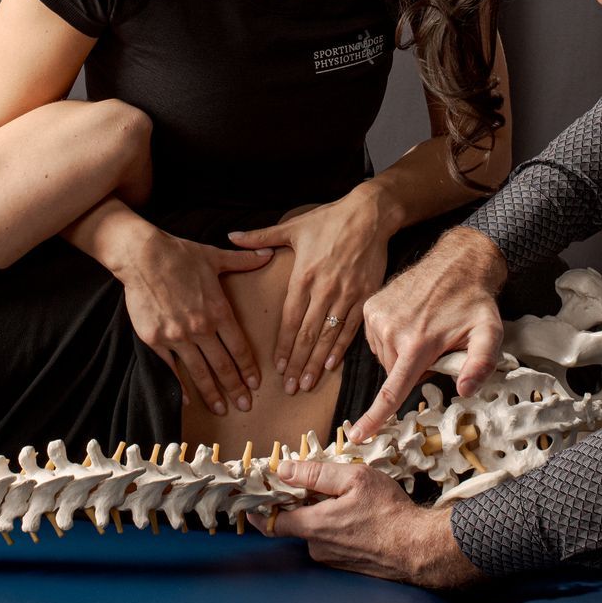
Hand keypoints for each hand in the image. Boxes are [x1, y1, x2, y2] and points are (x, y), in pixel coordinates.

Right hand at [110, 228, 271, 415]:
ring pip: (199, 372)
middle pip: (223, 365)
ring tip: (222, 409)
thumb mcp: (215, 257)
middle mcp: (200, 328)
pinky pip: (171, 367)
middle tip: (246, 406)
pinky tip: (188, 399)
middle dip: (235, 388)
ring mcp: (177, 336)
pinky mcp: (155, 339)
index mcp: (218, 310)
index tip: (255, 383)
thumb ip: (243, 261)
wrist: (142, 256)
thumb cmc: (179, 254)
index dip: (249, 368)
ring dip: (212, 393)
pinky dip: (180, 385)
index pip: (239, 347)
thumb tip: (269, 254)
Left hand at [229, 190, 389, 395]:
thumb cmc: (330, 220)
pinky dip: (340, 348)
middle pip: (306, 334)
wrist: (369, 215)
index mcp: (303, 277)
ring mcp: (345, 295)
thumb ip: (261, 238)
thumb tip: (232, 236)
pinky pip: (351, 328)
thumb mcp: (293, 228)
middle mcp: (323, 290)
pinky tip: (330, 365)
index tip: (276, 366)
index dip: (282, 345)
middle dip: (296, 363)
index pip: (289, 320)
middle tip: (288, 387)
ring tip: (305, 383)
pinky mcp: (364, 296)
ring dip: (315, 362)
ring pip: (327, 336)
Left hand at [264, 460, 482, 587]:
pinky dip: (338, 528)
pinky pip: (333, 542)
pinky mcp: (347, 566)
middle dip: (300, 504)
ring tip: (346, 499)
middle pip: (296, 523)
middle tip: (314, 485)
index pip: (270, 522)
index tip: (253, 496)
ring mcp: (332, 560)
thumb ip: (316, 473)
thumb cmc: (390, 512)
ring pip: (317, 531)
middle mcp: (318, 547)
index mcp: (314, 526)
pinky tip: (358, 517)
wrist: (420, 548)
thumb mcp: (354, 479)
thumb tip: (284, 470)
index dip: (258, 508)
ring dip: (323, 515)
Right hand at [349, 227, 506, 442]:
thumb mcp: (489, 334)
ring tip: (424, 330)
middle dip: (413, 370)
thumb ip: (480, 364)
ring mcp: (377, 316)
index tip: (358, 436)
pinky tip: (411, 321)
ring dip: (402, 354)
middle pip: (394, 374)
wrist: (458, 262)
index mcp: (417, 342)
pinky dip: (392, 338)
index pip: (392, 390)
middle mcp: (391, 330)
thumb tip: (464, 391)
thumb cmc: (474, 301)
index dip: (375, 417)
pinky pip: (377, 339)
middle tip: (436, 348)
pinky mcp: (370, 306)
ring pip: (385, 357)